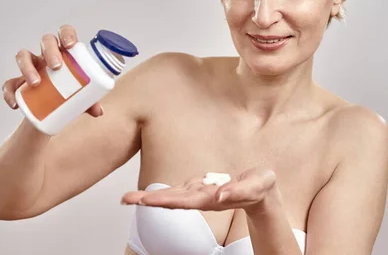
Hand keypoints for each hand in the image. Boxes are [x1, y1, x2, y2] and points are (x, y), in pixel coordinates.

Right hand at [1, 24, 103, 116]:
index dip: (66, 34)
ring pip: (24, 56)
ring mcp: (32, 67)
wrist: (50, 112)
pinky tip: (15, 104)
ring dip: (28, 67)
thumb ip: (89, 102)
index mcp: (65, 53)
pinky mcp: (18, 83)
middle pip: (46, 41)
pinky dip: (10, 93)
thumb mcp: (81, 98)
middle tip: (56, 66)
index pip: (65, 33)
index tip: (70, 45)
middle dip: (50, 51)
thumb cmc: (69, 95)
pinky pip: (10, 83)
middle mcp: (47, 56)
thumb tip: (98, 112)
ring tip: (35, 84)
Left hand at [121, 165, 277, 212]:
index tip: (146, 201)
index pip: (184, 200)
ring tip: (128, 199)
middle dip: (148, 200)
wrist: (263, 193)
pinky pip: (178, 191)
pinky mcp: (201, 189)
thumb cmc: (260, 187)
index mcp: (213, 198)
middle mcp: (202, 199)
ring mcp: (200, 194)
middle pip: (171, 200)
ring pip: (171, 196)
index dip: (165, 200)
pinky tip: (147, 197)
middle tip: (125, 200)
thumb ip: (238, 190)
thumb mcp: (255, 186)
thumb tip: (219, 196)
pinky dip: (162, 193)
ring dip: (149, 198)